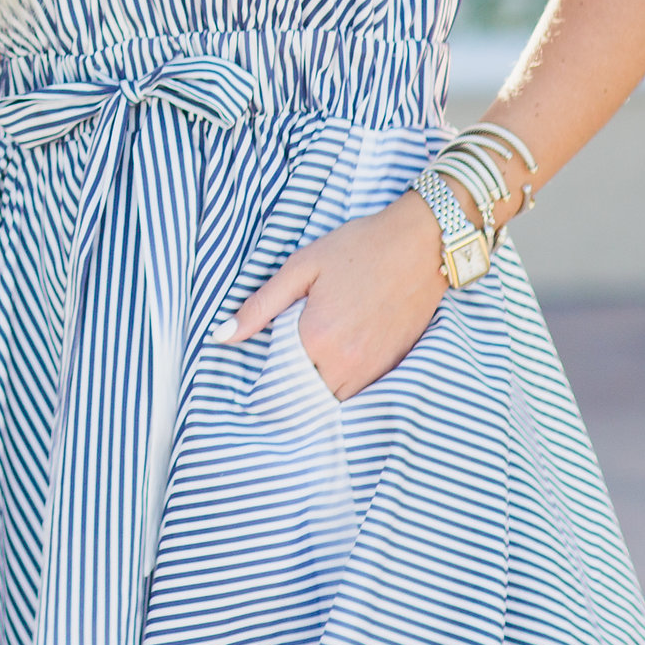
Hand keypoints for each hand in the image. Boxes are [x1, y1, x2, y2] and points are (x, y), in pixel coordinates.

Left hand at [222, 196, 449, 400]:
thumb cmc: (359, 248)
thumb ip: (261, 306)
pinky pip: (359, 392)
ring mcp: (373, 368)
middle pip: (305, 397)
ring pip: (333, 400)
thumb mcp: (302, 267)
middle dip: (287, 391)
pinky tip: (331, 366)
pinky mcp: (394, 365)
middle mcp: (345, 362)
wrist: (422, 244)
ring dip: (315, 392)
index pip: (278, 380)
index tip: (253, 380)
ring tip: (301, 371)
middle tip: (274, 378)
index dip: (263, 381)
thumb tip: (221, 336)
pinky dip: (341, 387)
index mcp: (316, 338)